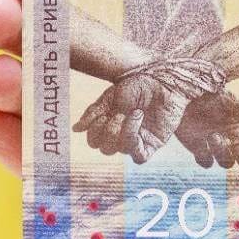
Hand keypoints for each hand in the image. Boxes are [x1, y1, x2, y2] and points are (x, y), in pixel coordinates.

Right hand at [71, 70, 185, 163]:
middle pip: (105, 149)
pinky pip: (139, 157)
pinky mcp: (152, 145)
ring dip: (123, 131)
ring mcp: (137, 141)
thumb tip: (76, 130)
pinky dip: (133, 140)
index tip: (103, 114)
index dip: (95, 130)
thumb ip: (93, 113)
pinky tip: (138, 120)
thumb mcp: (110, 96)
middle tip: (119, 114)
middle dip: (109, 131)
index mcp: (109, 124)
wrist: (163, 82)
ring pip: (120, 150)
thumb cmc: (138, 86)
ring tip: (136, 112)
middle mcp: (122, 135)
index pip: (94, 141)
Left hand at [176, 89, 238, 168]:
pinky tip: (202, 142)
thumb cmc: (212, 95)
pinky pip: (206, 163)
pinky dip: (205, 156)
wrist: (183, 93)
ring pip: (226, 163)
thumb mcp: (234, 103)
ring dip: (222, 153)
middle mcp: (233, 141)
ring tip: (213, 135)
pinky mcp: (199, 149)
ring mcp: (216, 147)